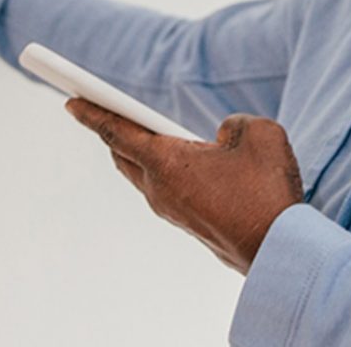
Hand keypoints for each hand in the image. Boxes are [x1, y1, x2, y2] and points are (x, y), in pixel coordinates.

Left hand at [65, 99, 304, 273]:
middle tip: (100, 110)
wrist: (279, 249)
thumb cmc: (267, 191)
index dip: (91, 112)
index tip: (70, 101)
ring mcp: (171, 211)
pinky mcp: (188, 223)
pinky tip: (179, 162)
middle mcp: (159, 189)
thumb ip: (233, 123)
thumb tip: (221, 138)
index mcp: (166, 163)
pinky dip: (160, 171)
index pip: (116, 132)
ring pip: (142, 176)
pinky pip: (163, 189)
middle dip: (111, 131)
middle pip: (123, 155)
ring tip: (141, 132)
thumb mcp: (258, 133)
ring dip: (137, 153)